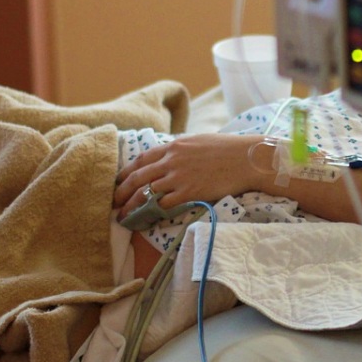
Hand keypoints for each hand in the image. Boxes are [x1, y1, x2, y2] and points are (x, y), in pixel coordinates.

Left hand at [112, 133, 264, 219]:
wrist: (246, 158)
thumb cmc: (228, 149)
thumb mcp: (199, 141)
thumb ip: (182, 150)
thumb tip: (173, 157)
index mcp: (174, 146)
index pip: (141, 159)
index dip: (126, 172)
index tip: (119, 182)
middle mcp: (172, 160)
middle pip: (137, 177)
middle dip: (122, 191)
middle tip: (114, 202)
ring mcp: (179, 177)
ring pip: (146, 193)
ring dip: (132, 206)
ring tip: (124, 216)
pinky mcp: (189, 192)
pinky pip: (164, 205)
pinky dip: (153, 212)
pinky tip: (148, 219)